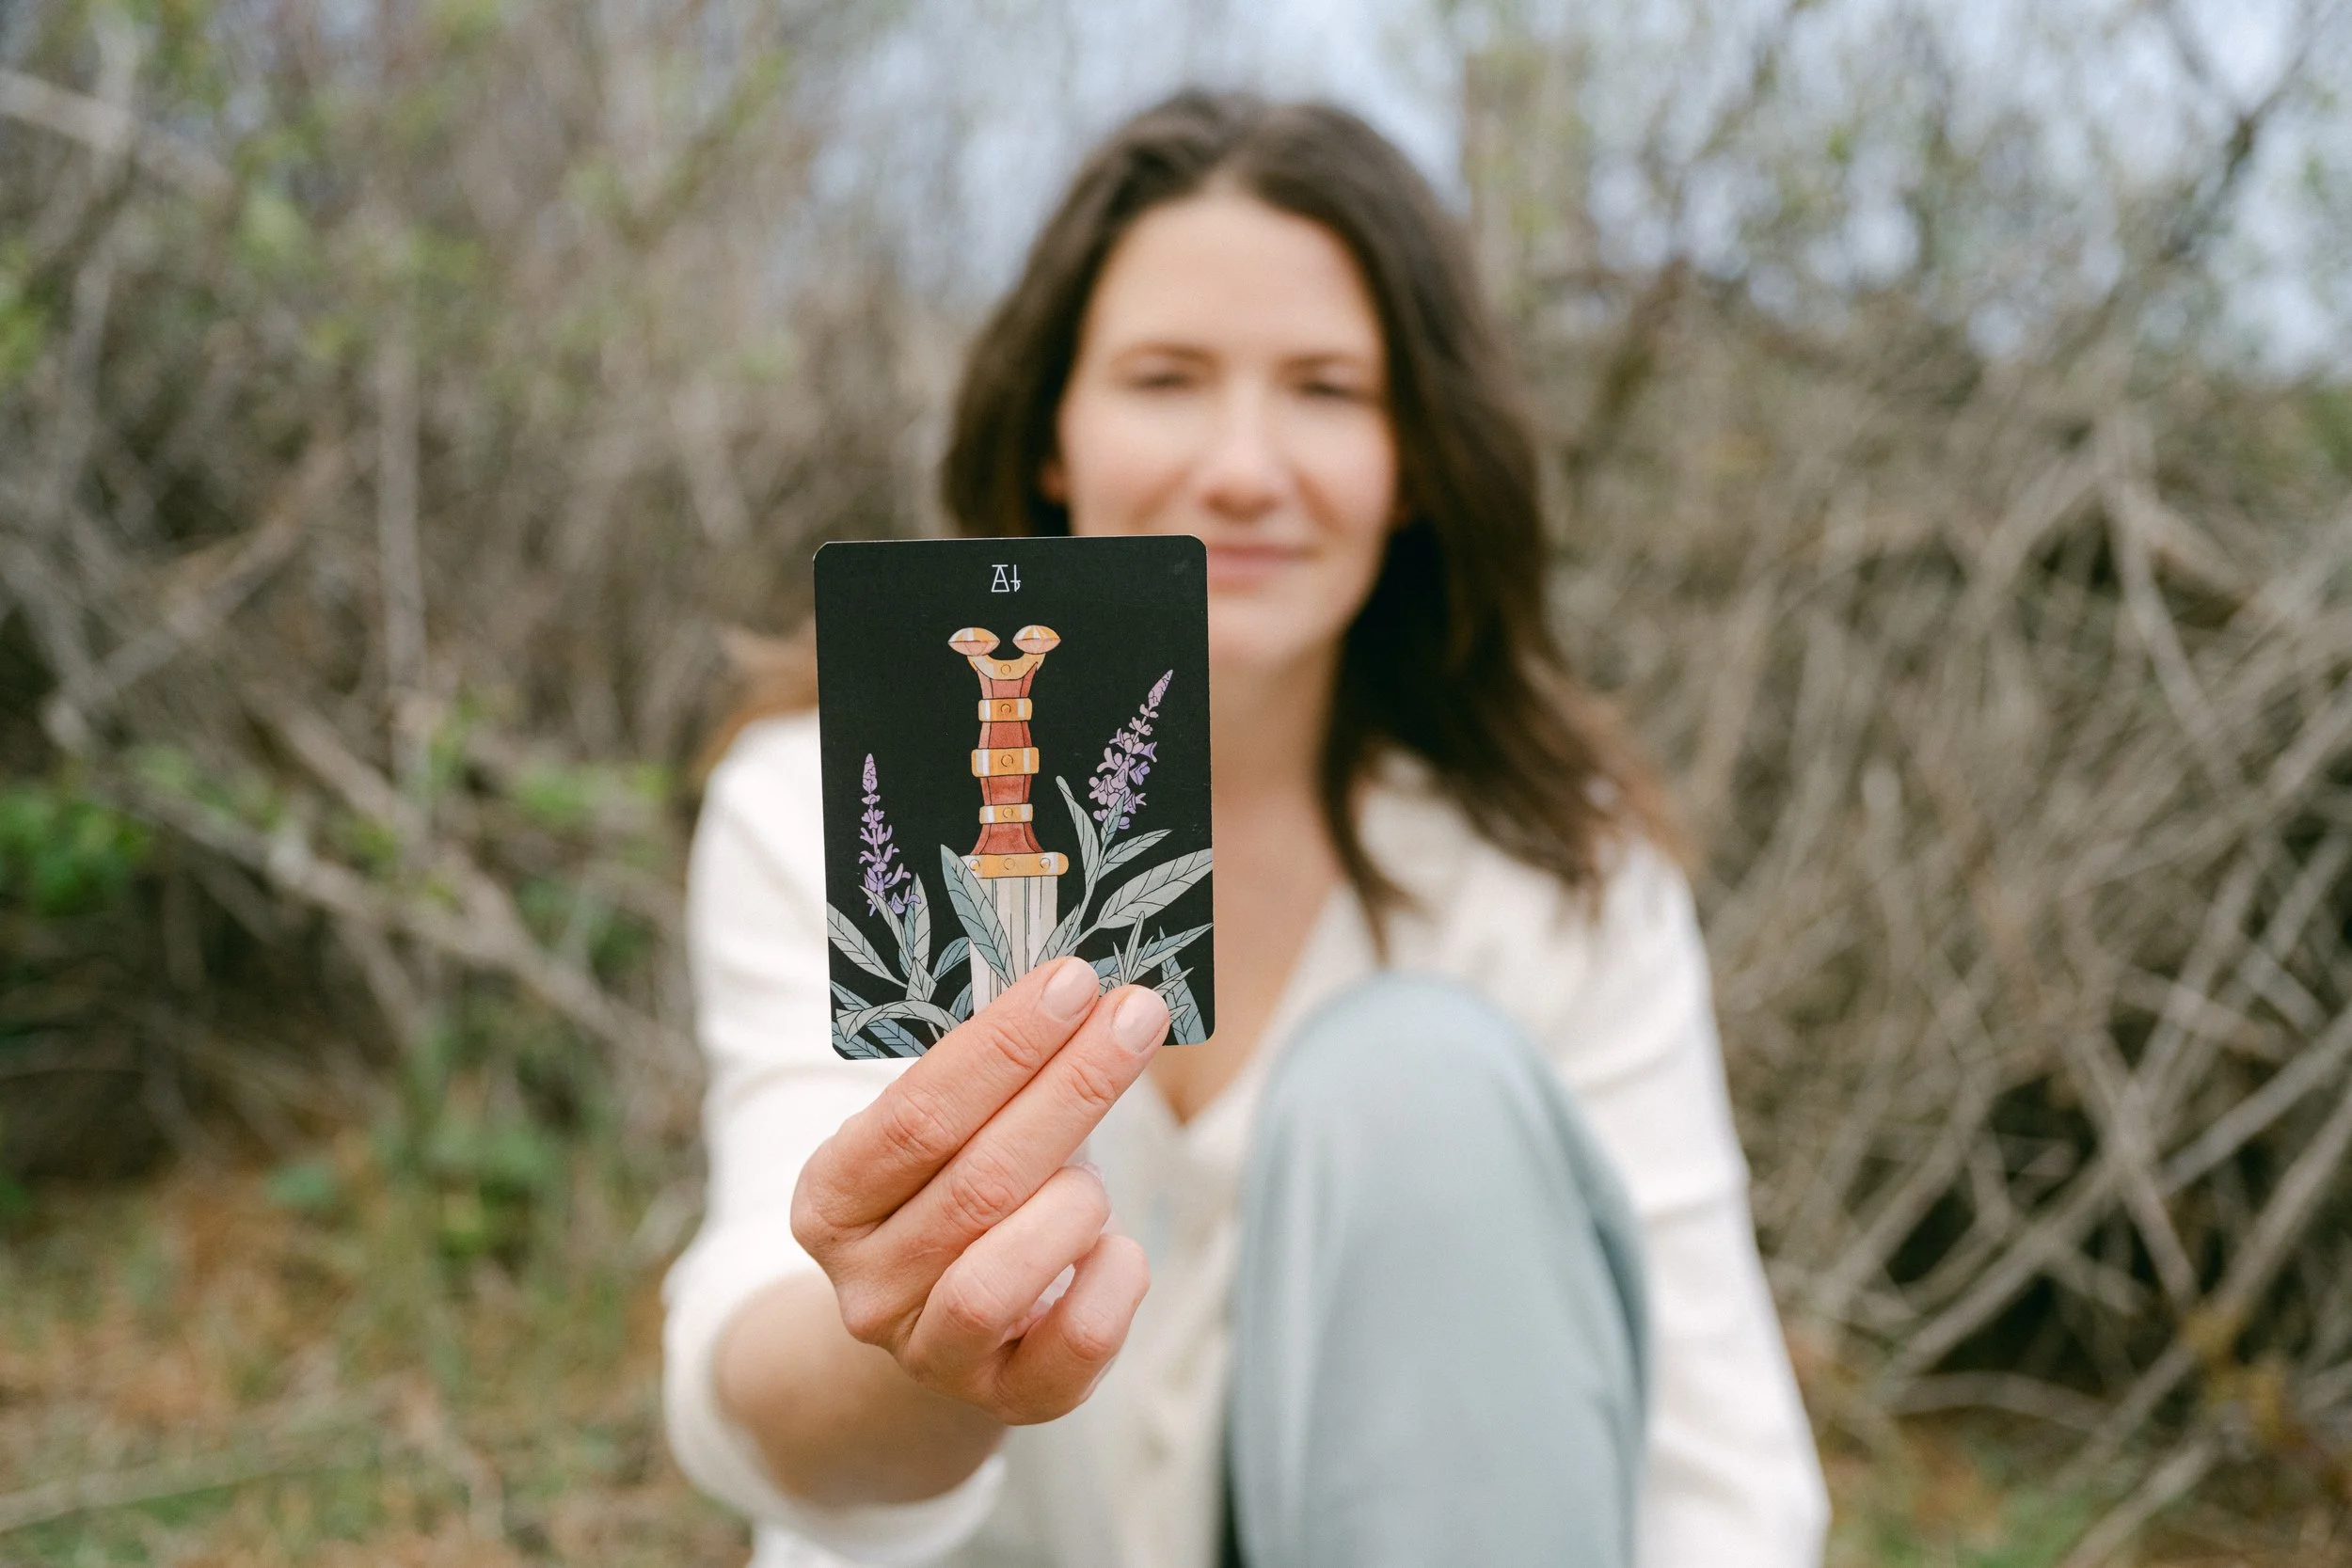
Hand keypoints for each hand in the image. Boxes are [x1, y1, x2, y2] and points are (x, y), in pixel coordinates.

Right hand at [790, 956, 1167, 1425]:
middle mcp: (866, 1284)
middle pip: (978, 1180)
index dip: (1003, 1047)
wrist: (940, 1329)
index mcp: (831, 1198)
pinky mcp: (1006, 1399)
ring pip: (1001, 1275)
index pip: (917, 1112)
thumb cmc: (955, 1194)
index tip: (1074, 982)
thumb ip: (984, 1073)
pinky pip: (1070, 1347)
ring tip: (1096, 1175)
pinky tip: (1118, 1247)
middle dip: (1070, 1087)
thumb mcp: (941, 1135)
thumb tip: (1078, 983)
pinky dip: (1109, 1285)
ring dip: (1072, 1202)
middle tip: (1134, 1017)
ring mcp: (930, 1351)